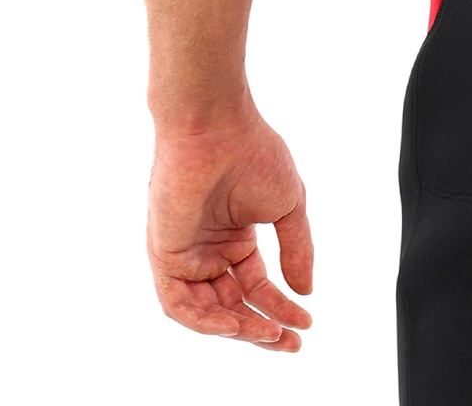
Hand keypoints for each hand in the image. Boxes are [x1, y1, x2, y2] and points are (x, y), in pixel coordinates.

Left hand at [147, 107, 314, 351]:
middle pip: (234, 306)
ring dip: (238, 328)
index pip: (258, 286)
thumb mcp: (288, 207)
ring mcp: (186, 255)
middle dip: (262, 328)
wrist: (216, 128)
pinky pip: (180, 304)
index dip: (281, 308)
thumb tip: (305, 292)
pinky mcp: (165, 256)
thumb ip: (297, 250)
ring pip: (208, 312)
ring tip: (270, 334)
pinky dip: (206, 320)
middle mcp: (209, 251)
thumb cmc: (252, 153)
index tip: (307, 323)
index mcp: (235, 238)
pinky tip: (236, 324)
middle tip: (291, 343)